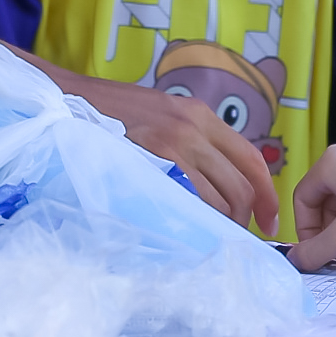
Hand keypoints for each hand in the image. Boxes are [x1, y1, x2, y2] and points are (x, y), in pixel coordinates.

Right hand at [65, 70, 280, 232]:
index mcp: (199, 115)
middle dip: (244, 218)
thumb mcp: (161, 115)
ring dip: (220, 224)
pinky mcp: (152, 161)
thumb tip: (216, 184)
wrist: (66, 99)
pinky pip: (190, 202)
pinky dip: (196, 221)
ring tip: (207, 235)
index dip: (267, 195)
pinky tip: (185, 229)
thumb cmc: (109, 113)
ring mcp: (173, 144)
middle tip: (234, 236)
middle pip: (240, 185)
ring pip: (219, 198)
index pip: (251, 159)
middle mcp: (193, 127)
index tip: (269, 220)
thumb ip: (191, 141)